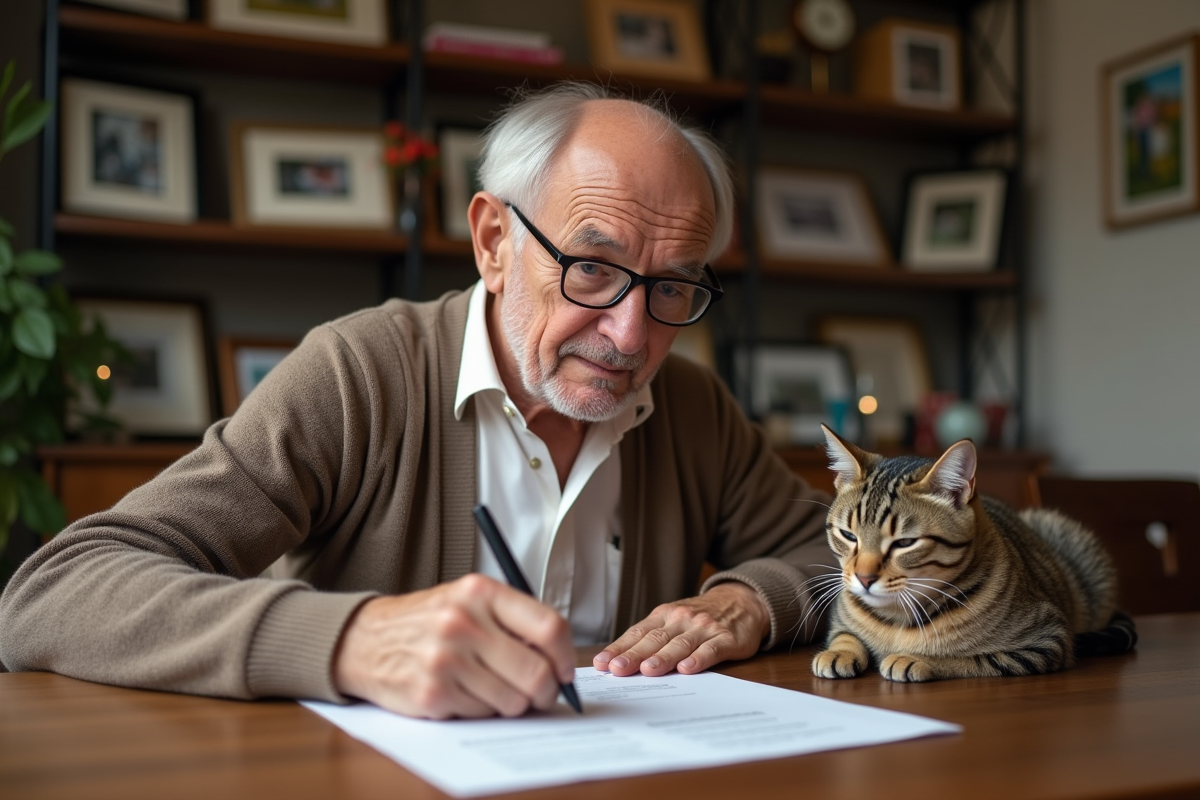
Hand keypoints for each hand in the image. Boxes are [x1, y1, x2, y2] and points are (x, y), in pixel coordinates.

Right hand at [332, 574, 574, 718]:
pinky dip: (481, 710)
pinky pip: (483, 714)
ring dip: (512, 703)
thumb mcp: (468, 600)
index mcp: (480, 592)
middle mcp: (463, 623)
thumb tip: (559, 658)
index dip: (565, 656)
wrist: (363, 639)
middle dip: (547, 691)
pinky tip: (464, 692)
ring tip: (493, 688)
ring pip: (513, 700)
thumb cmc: (427, 621)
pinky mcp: (432, 694)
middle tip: (542, 693)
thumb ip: (512, 619)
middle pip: (536, 672)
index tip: (564, 670)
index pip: (549, 627)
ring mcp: (446, 660)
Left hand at [592, 582, 769, 677]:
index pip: (637, 633)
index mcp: (663, 615)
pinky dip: (698, 658)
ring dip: (663, 657)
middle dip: (634, 654)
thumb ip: (651, 639)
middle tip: (618, 668)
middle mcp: (681, 619)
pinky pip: (710, 649)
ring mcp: (704, 628)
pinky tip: (687, 668)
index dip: (619, 648)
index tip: (602, 663)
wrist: (741, 602)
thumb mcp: (673, 620)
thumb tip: (618, 662)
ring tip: (648, 670)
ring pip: (680, 644)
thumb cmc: (699, 618)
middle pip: (655, 639)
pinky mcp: (726, 638)